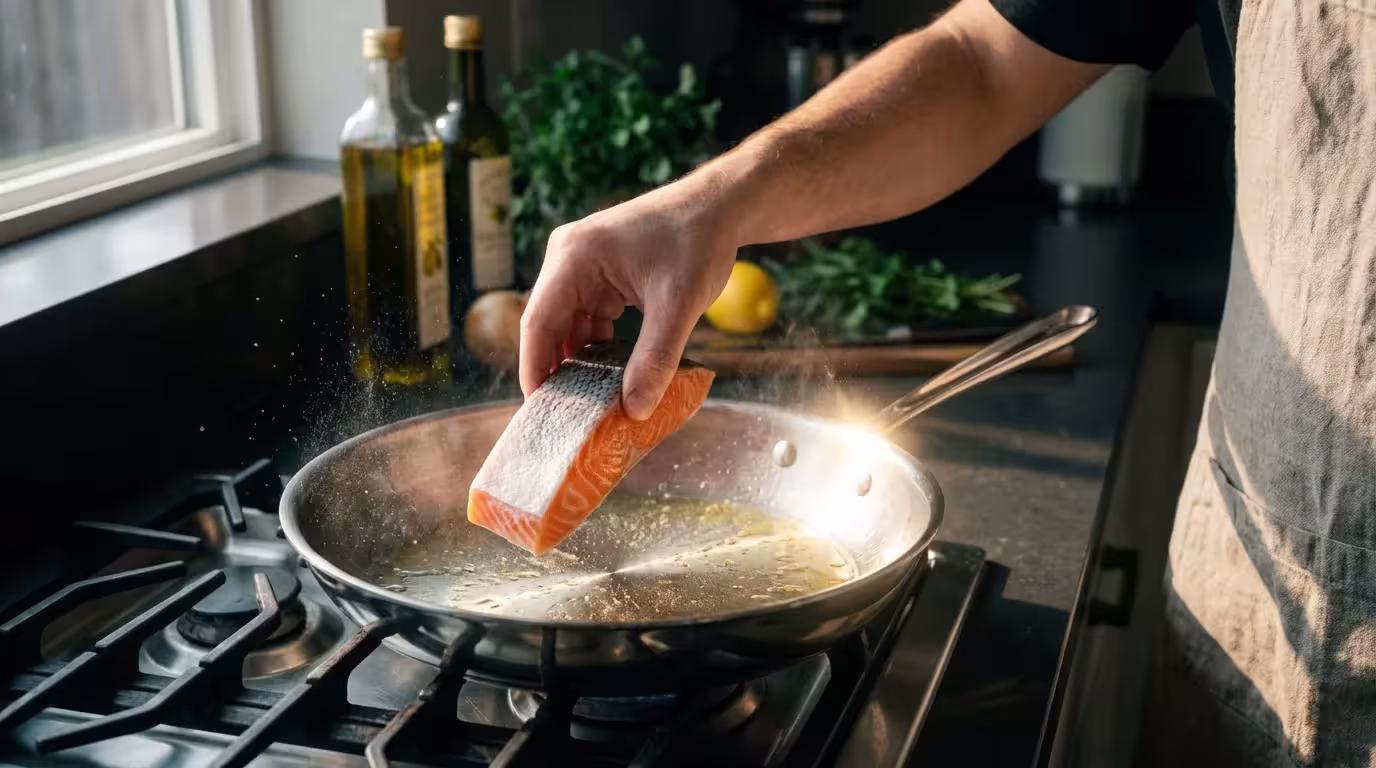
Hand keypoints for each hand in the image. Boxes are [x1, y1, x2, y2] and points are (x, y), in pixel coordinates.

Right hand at [519, 181, 737, 419]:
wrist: (721, 207)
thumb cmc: (697, 242)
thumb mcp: (678, 305)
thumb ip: (656, 359)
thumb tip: (635, 410)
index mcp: (574, 257)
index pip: (537, 321)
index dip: (534, 367)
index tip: (539, 409)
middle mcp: (568, 258)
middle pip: (548, 325)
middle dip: (556, 369)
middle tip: (563, 415)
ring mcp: (583, 266)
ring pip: (568, 324)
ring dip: (578, 360)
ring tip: (586, 402)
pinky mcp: (601, 275)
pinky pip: (588, 318)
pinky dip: (597, 347)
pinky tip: (609, 376)